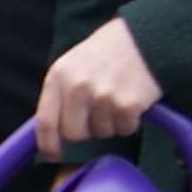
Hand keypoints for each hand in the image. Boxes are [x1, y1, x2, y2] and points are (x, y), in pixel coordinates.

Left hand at [36, 19, 159, 157]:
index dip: (48, 143)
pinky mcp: (127, 104)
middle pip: (74, 133)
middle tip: (98, 114)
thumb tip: (52, 131)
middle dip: (86, 131)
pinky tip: (132, 100)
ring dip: (111, 123)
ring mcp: (102, 96)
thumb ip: (60, 94)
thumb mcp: (73, 64)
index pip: (45, 121)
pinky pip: (125, 129)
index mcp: (59, 75)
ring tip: (117, 97)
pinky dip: (130, 121)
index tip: (54, 153)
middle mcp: (77, 86)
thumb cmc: (107, 53)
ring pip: (102, 133)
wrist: (145, 38)